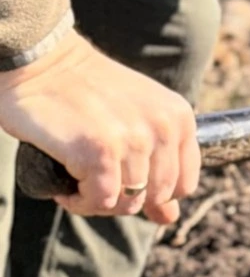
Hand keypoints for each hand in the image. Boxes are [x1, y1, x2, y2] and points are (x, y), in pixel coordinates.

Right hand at [0, 30, 198, 223]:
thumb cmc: (85, 89)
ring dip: (97, 201)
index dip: (153, 194)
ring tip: (78, 178)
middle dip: (123, 198)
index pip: (183, 186)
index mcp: (179, 118)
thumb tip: (169, 218)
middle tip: (94, 178)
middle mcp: (162, 128)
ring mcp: (132, 141)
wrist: (40, 59)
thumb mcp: (136, 118)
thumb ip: (159, 165)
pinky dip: (79, 202)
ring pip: (127, 204)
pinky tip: (67, 187)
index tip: (123, 179)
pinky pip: (99, 202)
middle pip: (153, 198)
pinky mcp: (99, 152)